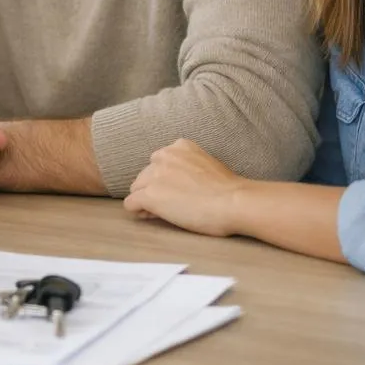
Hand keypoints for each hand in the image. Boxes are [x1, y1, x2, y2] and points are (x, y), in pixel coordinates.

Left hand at [123, 139, 247, 236]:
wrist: (234, 202)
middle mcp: (164, 156)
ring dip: (147, 200)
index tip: (176, 193)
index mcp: (179, 146)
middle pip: (145, 175)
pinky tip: (153, 217)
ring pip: (136, 189)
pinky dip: (139, 212)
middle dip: (154, 189)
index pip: (160, 163)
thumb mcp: (207, 165)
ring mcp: (155, 175)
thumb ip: (188, 167)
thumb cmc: (229, 190)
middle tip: (171, 205)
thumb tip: (178, 184)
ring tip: (165, 213)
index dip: (165, 180)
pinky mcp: (149, 195)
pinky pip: (131, 204)